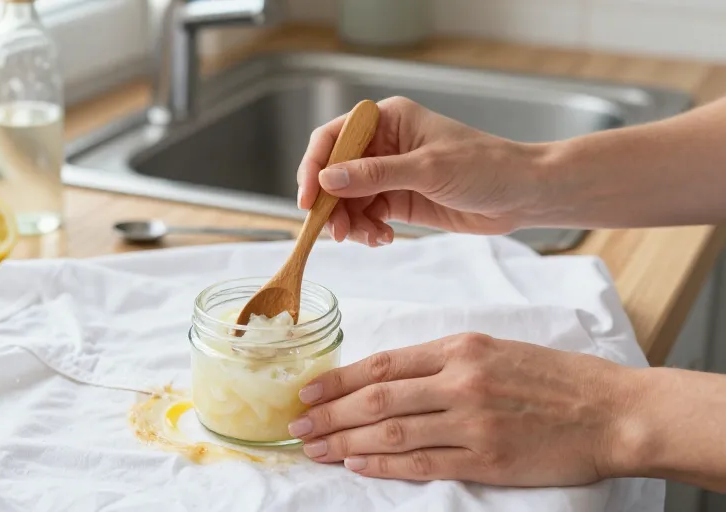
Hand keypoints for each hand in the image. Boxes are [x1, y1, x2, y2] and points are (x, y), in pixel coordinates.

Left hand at [288, 333, 640, 486]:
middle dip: (330, 412)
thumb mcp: (495, 350)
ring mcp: (473, 421)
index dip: (339, 379)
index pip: (384, 363)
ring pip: (392, 431)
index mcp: (461, 347)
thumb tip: (387, 377)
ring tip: (315, 448)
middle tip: (297, 424)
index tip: (307, 390)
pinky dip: (384, 465)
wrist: (611, 411)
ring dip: (346, 441)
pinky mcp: (487, 458)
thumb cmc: (554, 379)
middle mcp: (461, 381)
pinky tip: (358, 465)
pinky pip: (423, 462)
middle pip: (378, 398)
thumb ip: (443, 360)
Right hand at [297, 97, 548, 244]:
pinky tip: (382, 238)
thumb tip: (326, 181)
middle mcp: (383, 144)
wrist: (523, 194)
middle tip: (335, 232)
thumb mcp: (427, 169)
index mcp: (387, 120)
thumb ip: (374, 175)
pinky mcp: (398, 199)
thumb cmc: (486, 167)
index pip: (333, 138)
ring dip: (350, 222)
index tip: (307, 199)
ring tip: (368, 238)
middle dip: (331, 204)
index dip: (314, 167)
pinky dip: (367, 230)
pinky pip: (366, 215)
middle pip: (334, 173)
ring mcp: (389, 174)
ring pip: (347, 199)